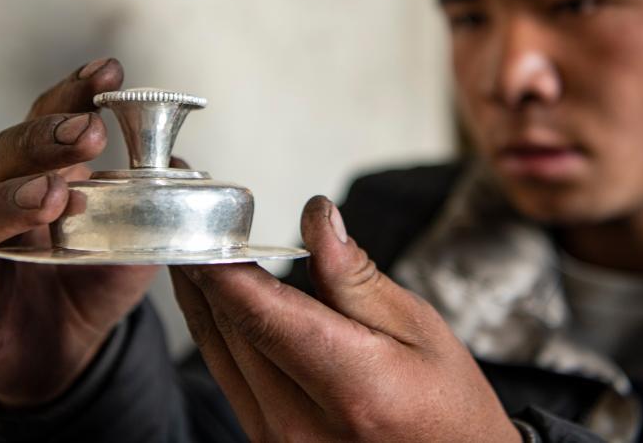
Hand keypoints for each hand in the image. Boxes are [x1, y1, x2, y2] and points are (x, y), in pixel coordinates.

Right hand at [0, 58, 159, 407]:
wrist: (56, 357)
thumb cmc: (84, 284)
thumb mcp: (128, 245)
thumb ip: (150, 209)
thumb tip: (179, 167)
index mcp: (31, 173)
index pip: (47, 121)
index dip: (74, 94)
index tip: (109, 72)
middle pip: (6, 157)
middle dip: (46, 140)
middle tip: (88, 133)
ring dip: (8, 200)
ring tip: (48, 196)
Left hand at [171, 196, 521, 441]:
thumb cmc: (448, 407)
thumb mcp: (419, 328)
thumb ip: (355, 277)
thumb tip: (318, 220)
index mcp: (350, 389)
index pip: (262, 316)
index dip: (223, 267)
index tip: (204, 225)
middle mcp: (301, 427)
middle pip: (232, 332)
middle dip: (208, 273)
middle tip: (195, 223)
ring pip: (219, 355)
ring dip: (204, 300)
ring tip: (197, 250)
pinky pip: (229, 378)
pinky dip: (221, 333)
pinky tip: (221, 300)